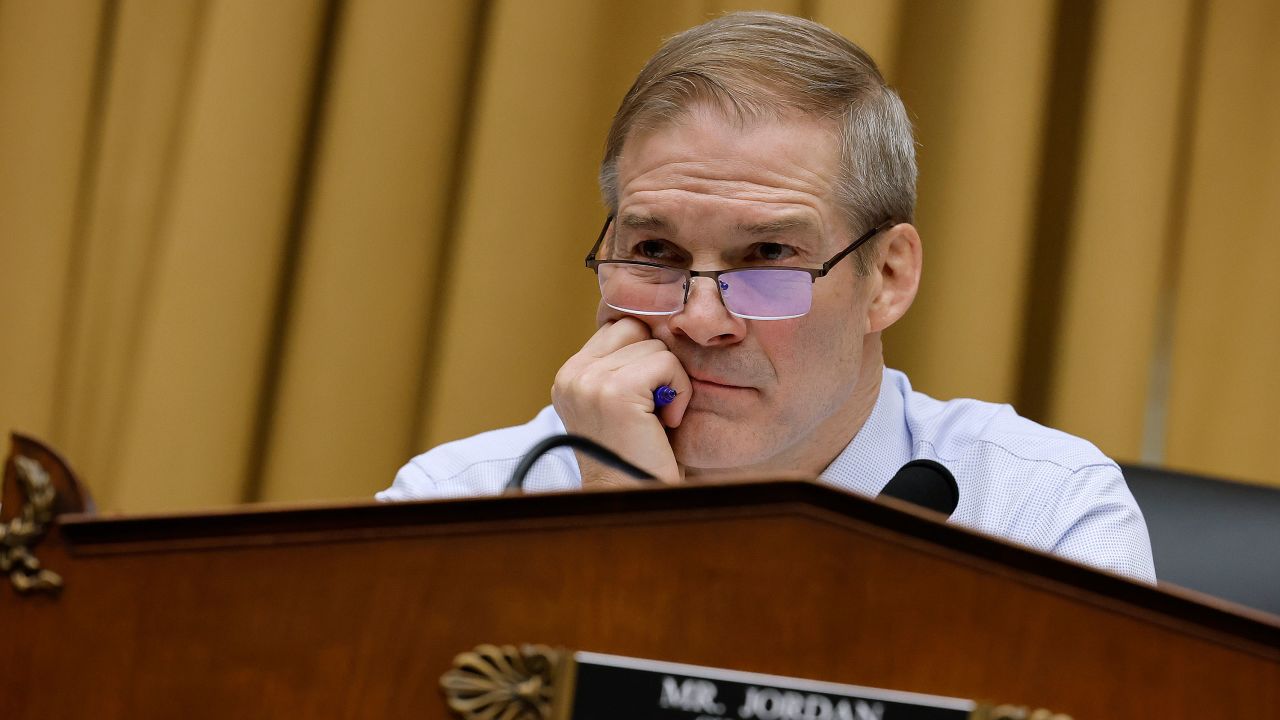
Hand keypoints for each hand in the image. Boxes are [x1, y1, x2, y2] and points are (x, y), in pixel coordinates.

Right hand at [552, 317, 691, 485]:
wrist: (632, 504)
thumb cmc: (638, 458)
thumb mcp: (619, 404)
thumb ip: (622, 366)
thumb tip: (654, 323)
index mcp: (568, 376)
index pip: (618, 328)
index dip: (643, 356)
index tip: (646, 396)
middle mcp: (571, 375)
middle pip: (636, 330)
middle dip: (656, 364)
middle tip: (653, 408)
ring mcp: (588, 382)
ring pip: (655, 347)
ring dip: (671, 382)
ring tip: (656, 420)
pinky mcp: (614, 392)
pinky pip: (667, 363)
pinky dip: (680, 392)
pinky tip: (665, 422)